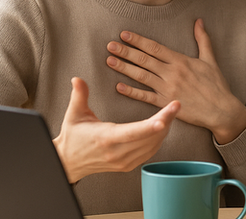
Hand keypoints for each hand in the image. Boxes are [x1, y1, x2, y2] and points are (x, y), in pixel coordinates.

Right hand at [52, 77, 179, 182]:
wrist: (68, 162)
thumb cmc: (73, 136)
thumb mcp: (74, 114)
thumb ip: (79, 95)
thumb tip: (77, 78)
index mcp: (105, 138)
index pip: (132, 132)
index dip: (150, 126)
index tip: (165, 118)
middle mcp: (117, 153)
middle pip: (148, 138)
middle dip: (166, 121)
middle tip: (177, 105)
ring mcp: (124, 162)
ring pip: (152, 145)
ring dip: (164, 129)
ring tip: (172, 112)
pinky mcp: (128, 166)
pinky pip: (149, 152)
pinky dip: (159, 139)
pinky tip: (164, 126)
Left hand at [106, 18, 245, 143]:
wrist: (221, 110)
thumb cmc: (216, 85)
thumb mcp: (210, 60)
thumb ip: (203, 40)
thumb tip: (199, 21)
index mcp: (181, 61)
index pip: (155, 48)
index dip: (139, 41)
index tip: (125, 34)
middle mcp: (172, 74)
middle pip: (144, 60)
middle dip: (126, 51)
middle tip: (110, 45)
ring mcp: (167, 89)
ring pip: (141, 76)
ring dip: (124, 68)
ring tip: (110, 60)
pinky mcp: (166, 104)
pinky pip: (145, 97)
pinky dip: (131, 92)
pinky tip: (118, 86)